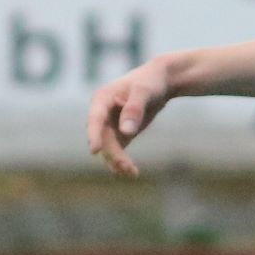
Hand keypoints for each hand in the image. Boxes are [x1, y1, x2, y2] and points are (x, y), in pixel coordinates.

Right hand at [87, 58, 173, 178]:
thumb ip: (134, 109)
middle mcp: (102, 114)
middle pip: (103, 138)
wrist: (161, 82)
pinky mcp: (119, 134)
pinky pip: (117, 151)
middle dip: (113, 154)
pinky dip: (122, 162)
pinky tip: (131, 173)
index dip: (94, 135)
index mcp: (102, 99)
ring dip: (118, 161)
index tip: (95, 151)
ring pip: (109, 148)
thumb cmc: (151, 81)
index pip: (95, 119)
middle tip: (128, 168)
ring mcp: (110, 125)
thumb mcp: (144, 91)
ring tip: (132, 173)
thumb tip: (126, 131)